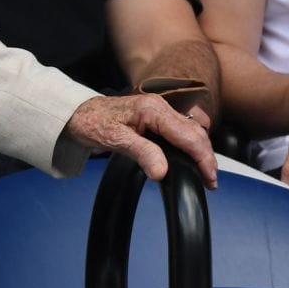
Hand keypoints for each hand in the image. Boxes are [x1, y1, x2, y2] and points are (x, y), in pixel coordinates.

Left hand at [63, 93, 217, 187]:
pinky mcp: (157, 116)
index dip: (203, 158)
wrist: (77, 113)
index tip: (209, 178)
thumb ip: (142, 154)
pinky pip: (183, 127)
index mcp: (154, 109)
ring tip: (204, 172)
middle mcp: (160, 106)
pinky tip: (191, 156)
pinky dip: (192, 142)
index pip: (189, 135)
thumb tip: (162, 171)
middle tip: (210, 181)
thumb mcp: (116, 140)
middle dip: (207, 156)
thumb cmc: (93, 122)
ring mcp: (160, 110)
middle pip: (196, 132)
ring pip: (192, 129)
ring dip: (201, 150)